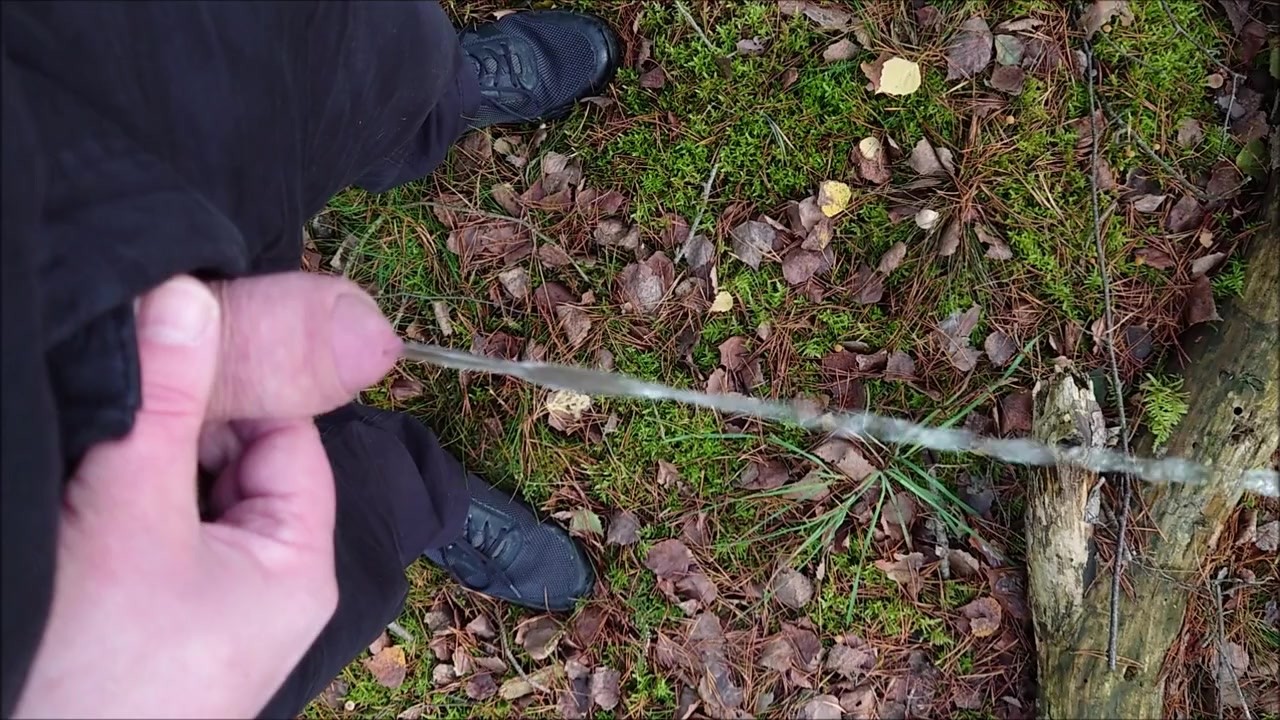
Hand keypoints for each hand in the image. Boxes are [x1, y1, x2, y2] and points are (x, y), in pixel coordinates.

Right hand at [15, 273, 399, 717]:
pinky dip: (114, 510)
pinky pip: (145, 541)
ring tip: (85, 458)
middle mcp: (261, 590)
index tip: (175, 332)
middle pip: (232, 464)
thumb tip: (188, 294)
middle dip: (175, 424)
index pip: (289, 436)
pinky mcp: (148, 629)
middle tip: (113, 388)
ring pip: (179, 500)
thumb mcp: (131, 516)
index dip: (237, 381)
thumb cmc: (90, 675)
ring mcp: (202, 614)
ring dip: (135, 466)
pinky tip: (75, 496)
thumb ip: (164, 404)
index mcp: (294, 567)